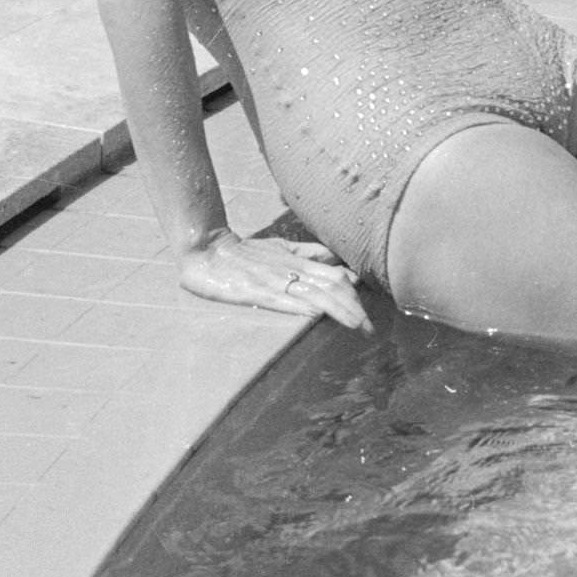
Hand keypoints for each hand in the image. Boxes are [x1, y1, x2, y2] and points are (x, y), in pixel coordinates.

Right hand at [179, 230, 372, 331]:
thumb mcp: (281, 248)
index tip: (369, 311)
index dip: (355, 293)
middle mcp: (290, 271)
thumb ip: (310, 254)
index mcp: (297, 261)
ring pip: (314, 294)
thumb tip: (339, 262)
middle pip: (331, 286)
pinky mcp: (255, 292)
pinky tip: (319, 317)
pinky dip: (304, 307)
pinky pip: (284, 300)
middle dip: (353, 307)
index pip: (336, 276)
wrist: (207, 251)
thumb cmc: (245, 252)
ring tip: (357, 326)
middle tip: (369, 328)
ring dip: (338, 311)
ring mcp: (273, 282)